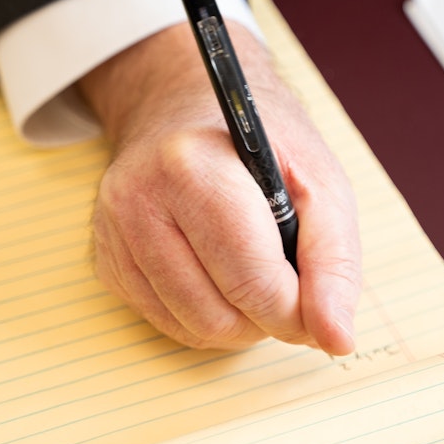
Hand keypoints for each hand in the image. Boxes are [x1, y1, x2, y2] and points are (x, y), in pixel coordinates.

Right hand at [78, 22, 360, 353]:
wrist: (189, 106)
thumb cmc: (263, 144)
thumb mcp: (320, 181)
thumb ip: (334, 260)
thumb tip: (336, 337)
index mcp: (192, 168)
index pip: (251, 280)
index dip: (298, 312)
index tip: (320, 310)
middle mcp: (139, 201)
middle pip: (219, 315)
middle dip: (268, 318)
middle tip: (292, 286)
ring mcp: (114, 234)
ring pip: (193, 329)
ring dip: (240, 323)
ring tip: (259, 278)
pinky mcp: (107, 262)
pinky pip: (168, 325)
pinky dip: (209, 316)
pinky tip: (223, 276)